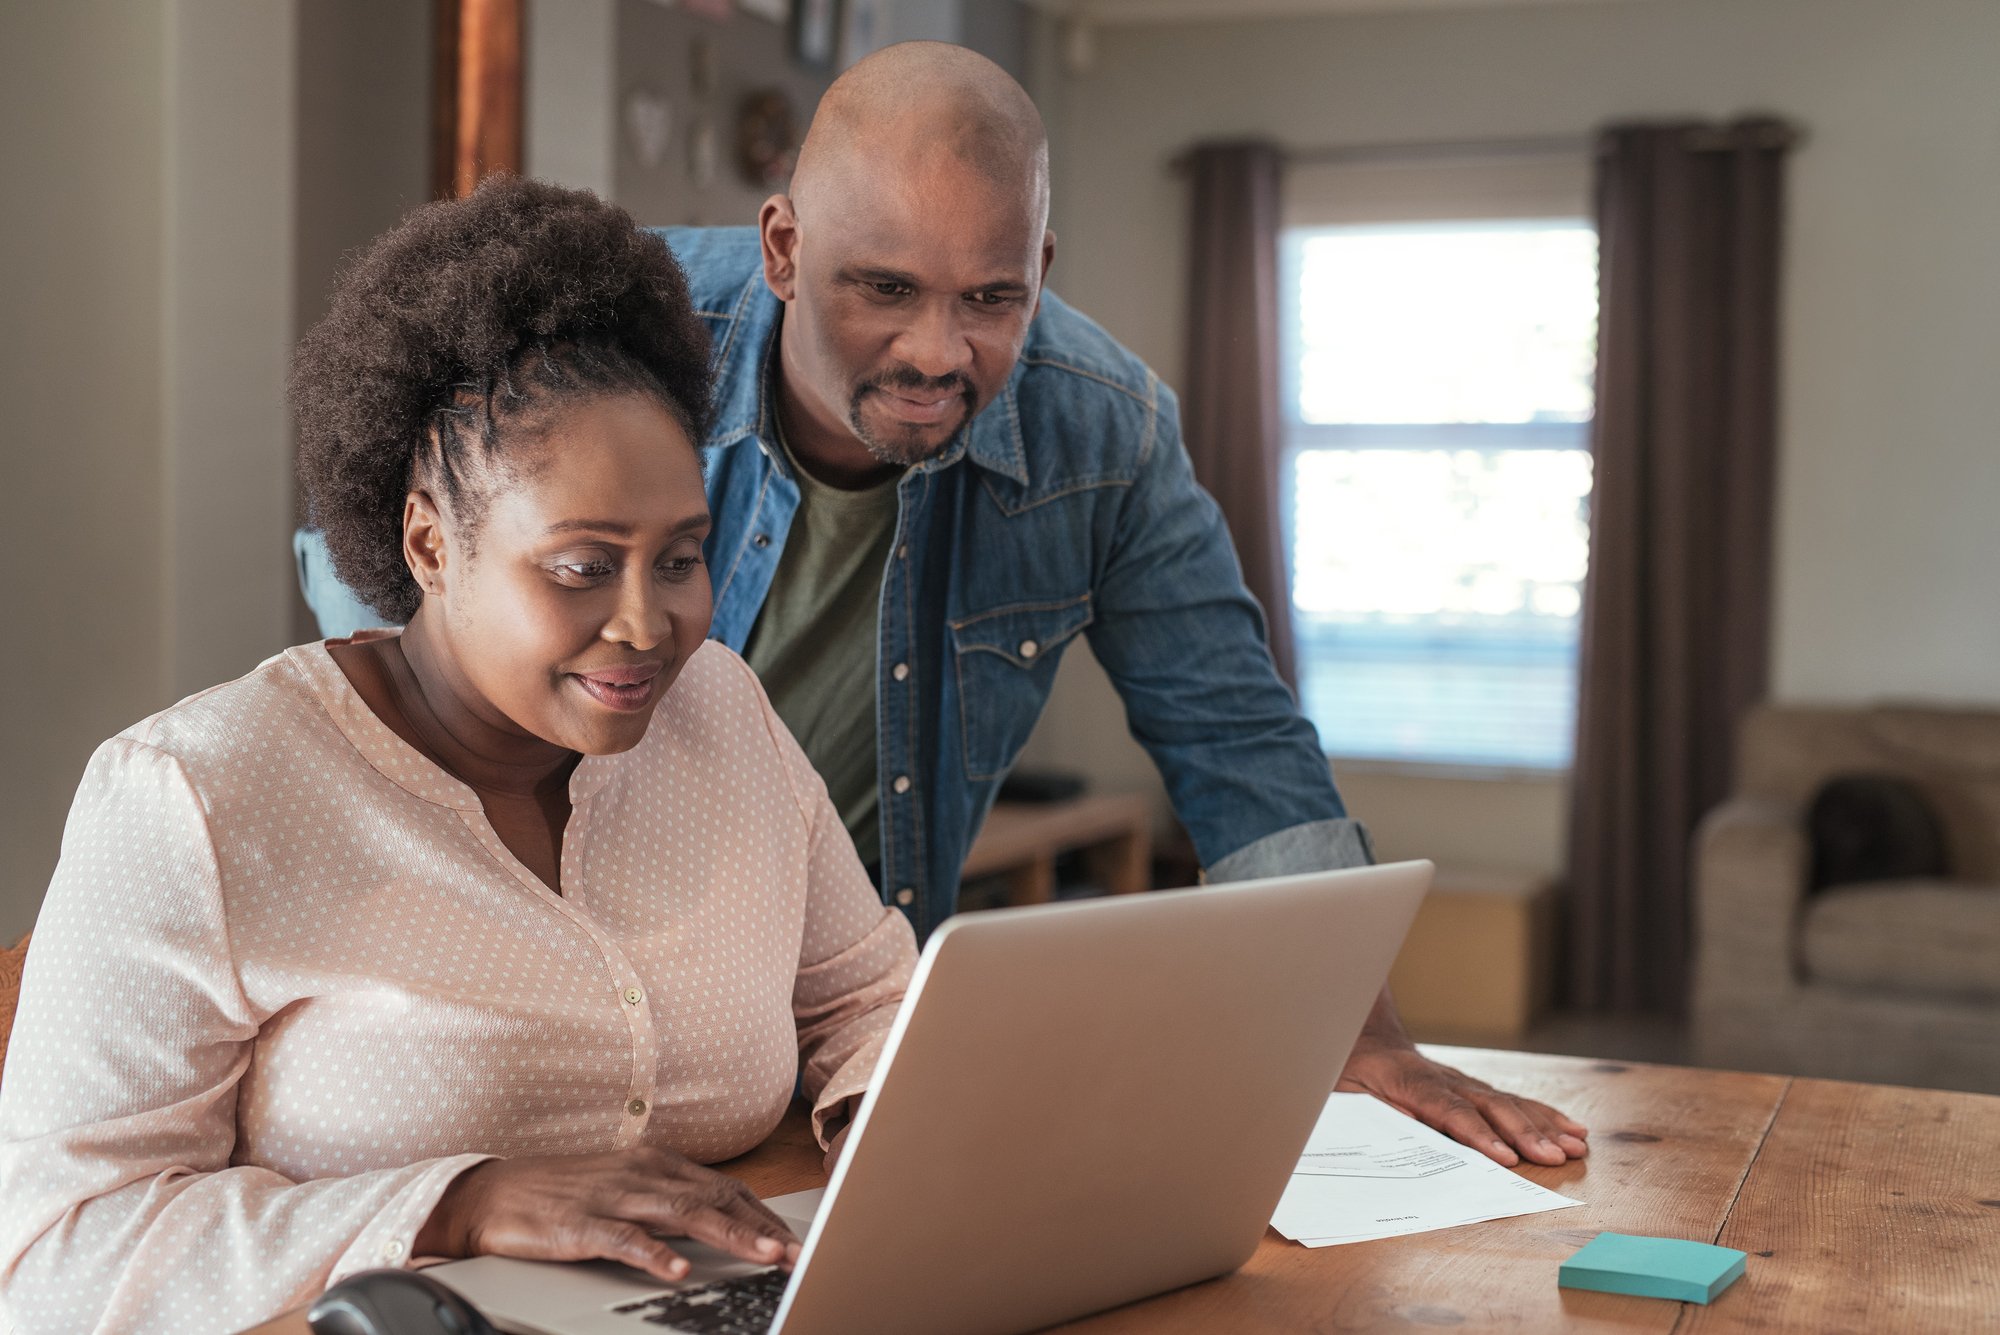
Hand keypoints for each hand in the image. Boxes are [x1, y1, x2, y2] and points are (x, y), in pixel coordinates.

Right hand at [413, 1146, 800, 1282]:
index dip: (764, 1214)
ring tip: (764, 1255)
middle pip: (717, 1199)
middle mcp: (642, 1173)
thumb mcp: (626, 1188)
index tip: (794, 1239)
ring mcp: (614, 1196)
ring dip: (730, 1235)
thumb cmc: (562, 1193)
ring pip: (685, 1214)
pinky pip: (626, 1240)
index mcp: (657, 1163)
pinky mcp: (582, 1223)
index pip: (726, 1189)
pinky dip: (656, 1254)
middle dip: (762, 1227)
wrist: (493, 1193)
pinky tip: (679, 1269)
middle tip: (796, 1252)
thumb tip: (720, 1222)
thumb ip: (669, 1201)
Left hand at [1336, 990, 1588, 1167]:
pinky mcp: (1475, 1087)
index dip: (1479, 1135)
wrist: (1363, 1036)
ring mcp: (1464, 1081)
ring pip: (1510, 1102)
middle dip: (1526, 1134)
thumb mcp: (1346, 1094)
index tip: (1506, 1157)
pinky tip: (1571, 1128)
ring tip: (1576, 1146)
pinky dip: (1544, 1114)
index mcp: (1411, 1084)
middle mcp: (1446, 1079)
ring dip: (1544, 1126)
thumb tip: (1400, 1135)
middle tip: (1556, 1158)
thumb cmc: (1352, 1073)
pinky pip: (1515, 1100)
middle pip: (1491, 1107)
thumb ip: (1373, 1114)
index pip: (1451, 1112)